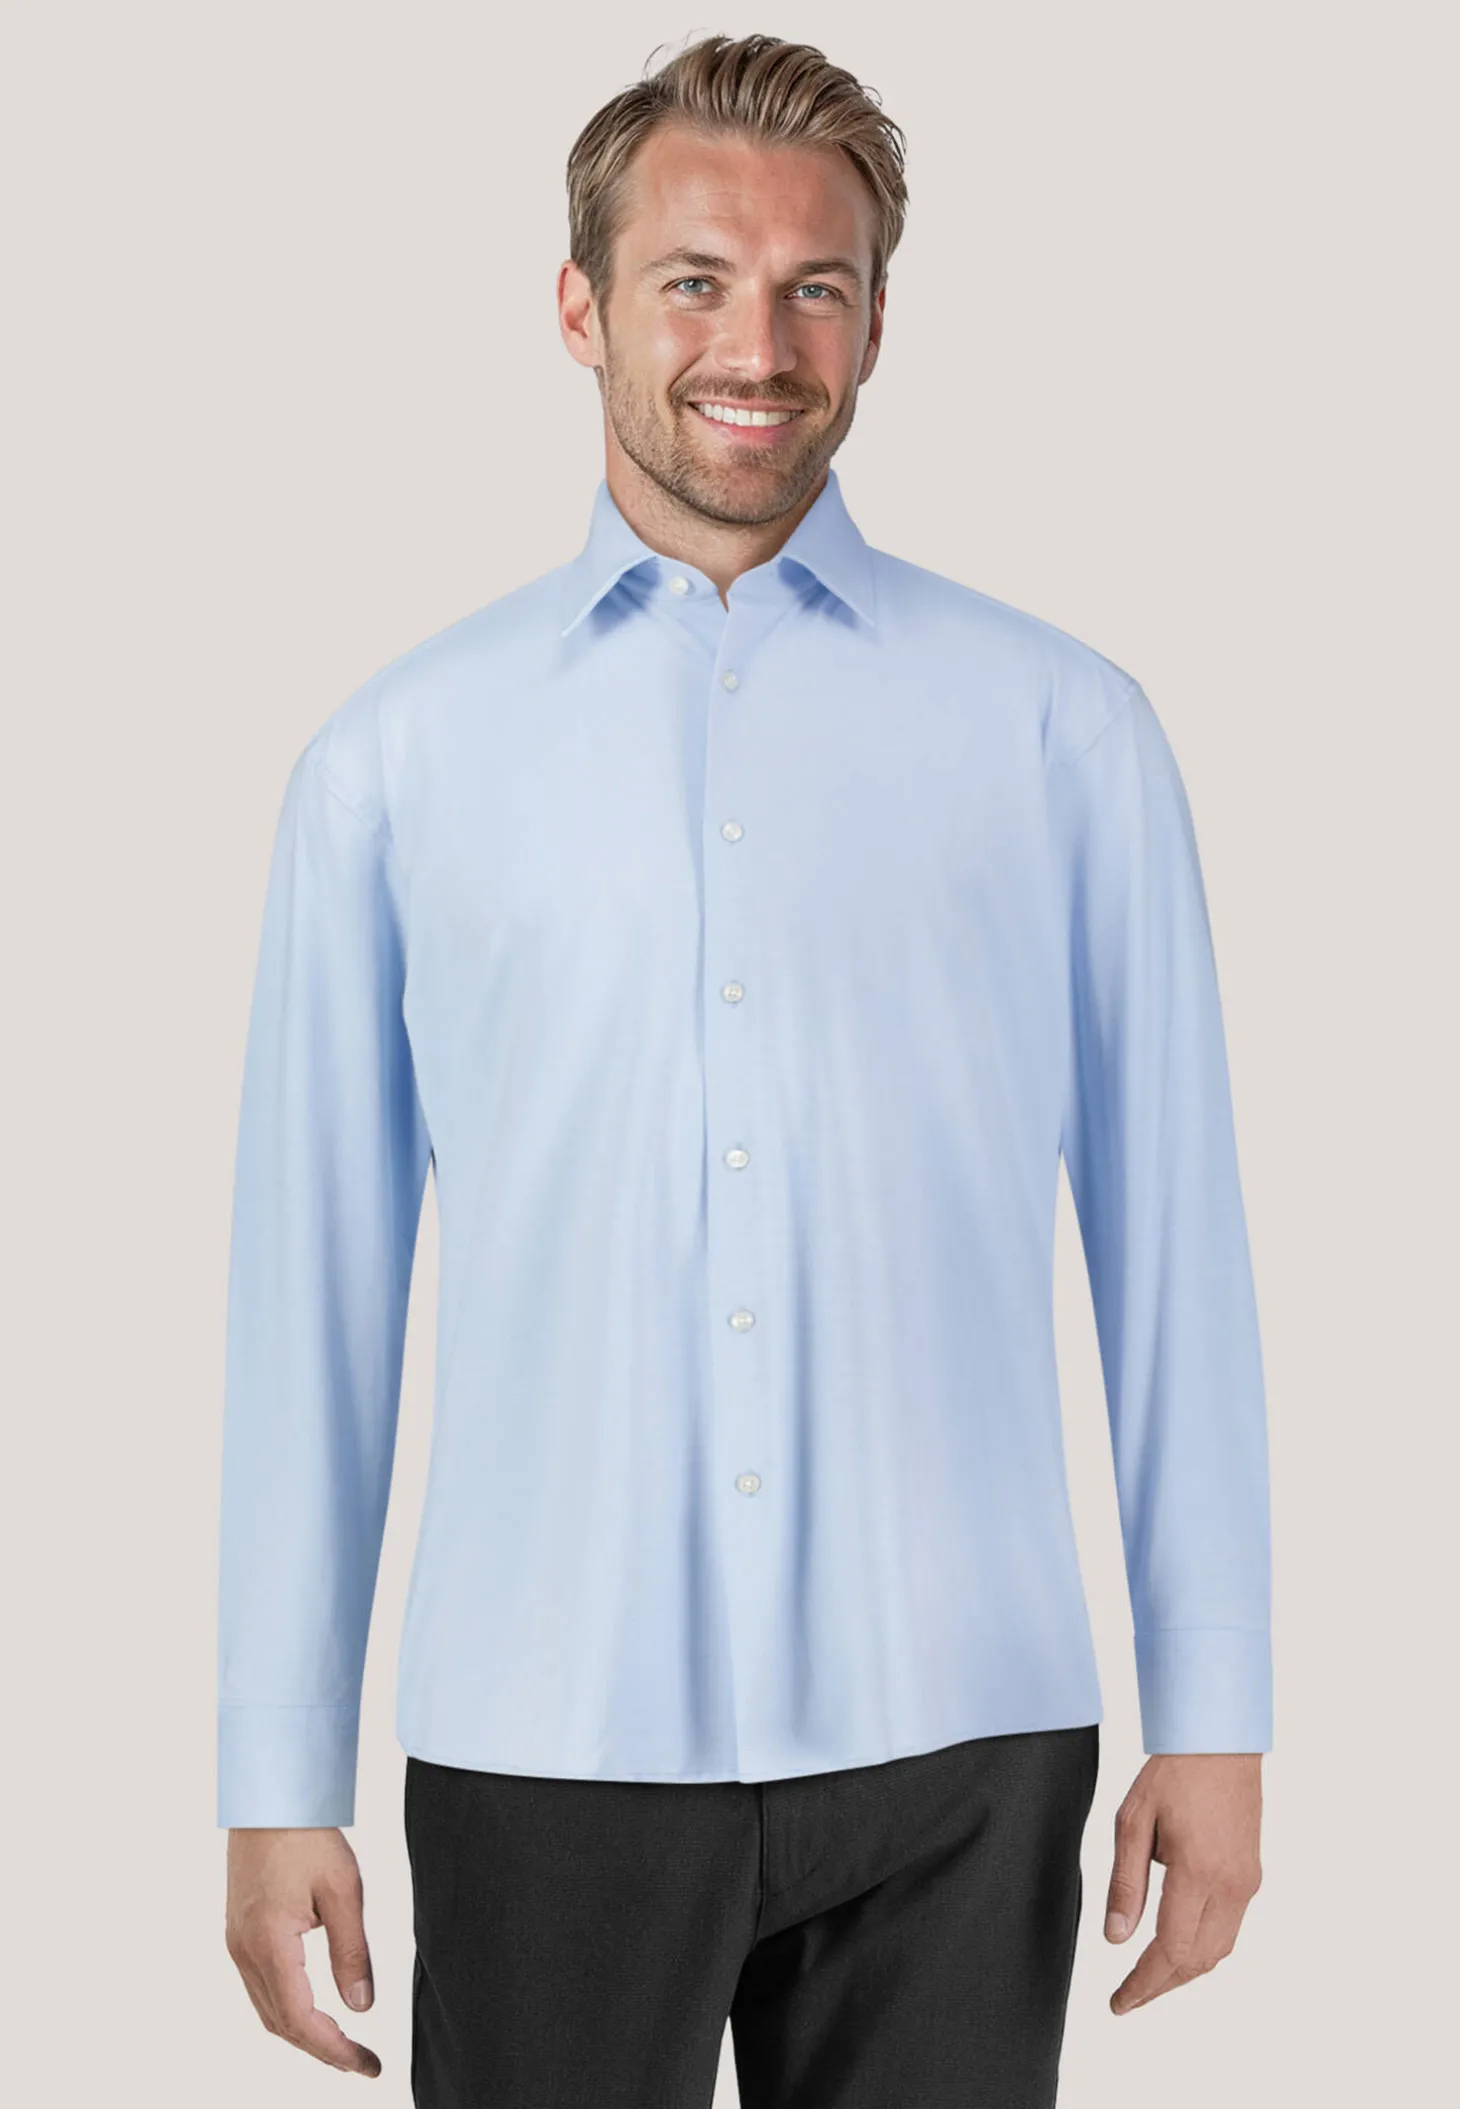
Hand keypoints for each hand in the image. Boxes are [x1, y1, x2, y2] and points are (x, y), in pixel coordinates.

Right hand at [225, 1826, 380, 2075]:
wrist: (269, 1796)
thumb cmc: (307, 1834)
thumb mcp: (343, 1890)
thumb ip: (352, 1952)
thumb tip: (362, 2007)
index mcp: (268, 1943)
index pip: (300, 2021)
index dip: (334, 2050)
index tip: (367, 2065)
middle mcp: (243, 1950)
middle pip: (280, 2024)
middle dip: (321, 2050)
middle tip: (361, 2062)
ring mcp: (236, 1942)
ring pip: (267, 2009)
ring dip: (303, 2033)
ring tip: (343, 2044)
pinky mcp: (239, 1932)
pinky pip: (261, 1987)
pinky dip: (288, 2009)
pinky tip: (314, 2010)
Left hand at [1104, 1753, 1262, 2014]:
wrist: (1220, 1742)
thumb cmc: (1173, 1774)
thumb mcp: (1133, 1821)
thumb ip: (1126, 1883)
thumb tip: (1116, 1938)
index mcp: (1198, 1872)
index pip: (1171, 1950)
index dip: (1144, 1983)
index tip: (1120, 2002)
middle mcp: (1231, 1886)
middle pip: (1197, 1960)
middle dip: (1161, 1985)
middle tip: (1128, 1998)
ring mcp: (1247, 1883)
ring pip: (1218, 1950)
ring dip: (1183, 1971)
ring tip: (1148, 1979)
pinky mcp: (1252, 1876)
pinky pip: (1229, 1929)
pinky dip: (1202, 1948)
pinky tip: (1177, 1946)